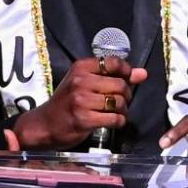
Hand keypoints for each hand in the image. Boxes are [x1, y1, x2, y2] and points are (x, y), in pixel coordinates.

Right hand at [16, 55, 146, 150]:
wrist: (44, 124)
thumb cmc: (66, 102)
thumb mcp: (84, 83)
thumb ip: (113, 76)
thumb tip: (142, 73)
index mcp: (80, 68)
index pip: (113, 62)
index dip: (126, 71)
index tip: (127, 79)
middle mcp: (80, 81)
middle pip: (119, 84)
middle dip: (126, 95)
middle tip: (121, 101)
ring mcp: (82, 101)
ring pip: (119, 102)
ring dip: (123, 110)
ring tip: (117, 112)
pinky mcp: (84, 119)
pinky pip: (114, 119)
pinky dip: (119, 122)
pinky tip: (114, 122)